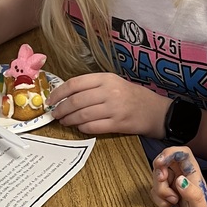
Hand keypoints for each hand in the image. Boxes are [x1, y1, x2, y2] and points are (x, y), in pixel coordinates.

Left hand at [49, 73, 167, 136]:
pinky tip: (79, 127)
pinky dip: (82, 128)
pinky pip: (93, 127)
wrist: (156, 111)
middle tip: (55, 114)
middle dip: (61, 109)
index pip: (75, 84)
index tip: (51, 100)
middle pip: (76, 101)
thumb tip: (67, 94)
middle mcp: (109, 92)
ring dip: (69, 120)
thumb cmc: (133, 96)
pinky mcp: (118, 124)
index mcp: (106, 78)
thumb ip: (93, 86)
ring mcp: (114, 108)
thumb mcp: (114, 83)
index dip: (59, 92)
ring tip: (64, 121)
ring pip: (82, 115)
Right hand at [151, 147, 206, 206]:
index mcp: (195, 177)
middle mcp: (183, 180)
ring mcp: (173, 190)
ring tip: (172, 203)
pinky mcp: (165, 200)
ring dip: (159, 190)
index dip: (171, 152)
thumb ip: (192, 194)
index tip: (161, 161)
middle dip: (160, 173)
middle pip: (165, 164)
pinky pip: (154, 192)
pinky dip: (157, 200)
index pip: (183, 154)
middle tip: (163, 183)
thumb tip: (181, 180)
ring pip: (158, 178)